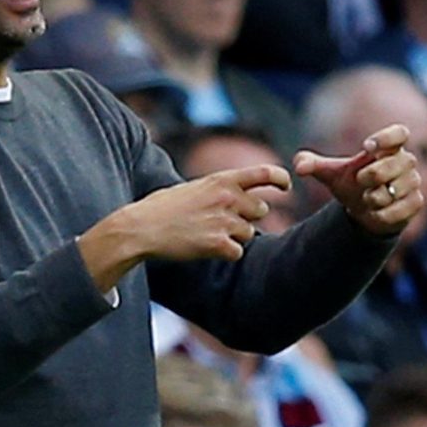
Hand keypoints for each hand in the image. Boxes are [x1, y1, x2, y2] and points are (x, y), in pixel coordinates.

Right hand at [124, 165, 290, 260]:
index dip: (280, 179)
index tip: (286, 187)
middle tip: (220, 222)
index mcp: (220, 180)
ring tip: (204, 234)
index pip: (264, 173)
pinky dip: (224, 253)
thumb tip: (236, 194)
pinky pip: (237, 252)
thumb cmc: (159, 208)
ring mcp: (224, 222)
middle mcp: (227, 198)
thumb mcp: (191, 188)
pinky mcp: (219, 244)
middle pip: (260, 211)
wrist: (140, 228)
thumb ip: (217, 189)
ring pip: (248, 233)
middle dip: (246, 217)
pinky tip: (203, 248)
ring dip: (233, 237)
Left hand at [294, 123, 423, 235]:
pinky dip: (382, 213)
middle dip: (375, 173)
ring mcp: (412, 183)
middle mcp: (405, 163)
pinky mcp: (415, 204)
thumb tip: (298, 167)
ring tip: (366, 198)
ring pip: (398, 189)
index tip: (366, 146)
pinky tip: (374, 212)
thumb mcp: (329, 174)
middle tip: (360, 179)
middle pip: (398, 163)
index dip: (387, 137)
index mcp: (386, 149)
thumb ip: (311, 165)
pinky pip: (400, 209)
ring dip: (376, 197)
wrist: (364, 211)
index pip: (399, 133)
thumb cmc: (349, 184)